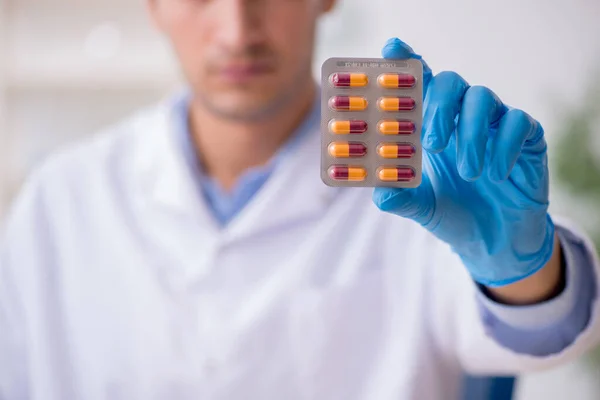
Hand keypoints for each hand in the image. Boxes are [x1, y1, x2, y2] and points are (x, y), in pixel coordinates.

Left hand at [373, 38, 554, 286]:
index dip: (407, 62)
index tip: (391, 47)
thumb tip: (381, 193)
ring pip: (483, 98)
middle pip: (450, 82)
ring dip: (471, 134)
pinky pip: (519, 123)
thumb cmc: (454, 215)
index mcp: (432, 127)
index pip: (419, 86)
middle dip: (438, 106)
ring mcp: (494, 124)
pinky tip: (496, 174)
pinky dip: (504, 146)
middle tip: (432, 142)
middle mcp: (461, 118)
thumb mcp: (424, 208)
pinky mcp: (527, 137)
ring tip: (467, 172)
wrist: (494, 242)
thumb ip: (403, 198)